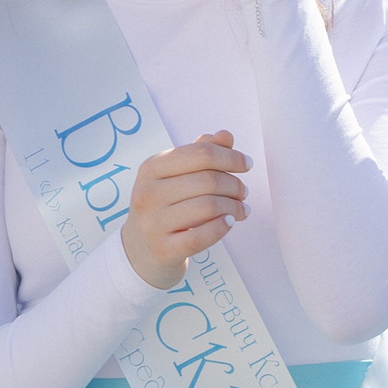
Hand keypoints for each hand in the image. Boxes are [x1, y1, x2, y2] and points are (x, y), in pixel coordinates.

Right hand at [118, 131, 250, 288]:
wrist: (139, 251)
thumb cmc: (165, 206)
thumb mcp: (175, 176)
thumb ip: (201, 153)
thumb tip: (226, 136)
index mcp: (151, 167)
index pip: (201, 153)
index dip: (231, 157)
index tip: (247, 164)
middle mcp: (148, 193)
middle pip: (208, 180)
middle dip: (235, 185)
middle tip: (243, 193)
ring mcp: (153, 223)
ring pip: (208, 207)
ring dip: (234, 207)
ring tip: (242, 210)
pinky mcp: (163, 249)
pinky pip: (201, 236)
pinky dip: (222, 227)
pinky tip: (229, 222)